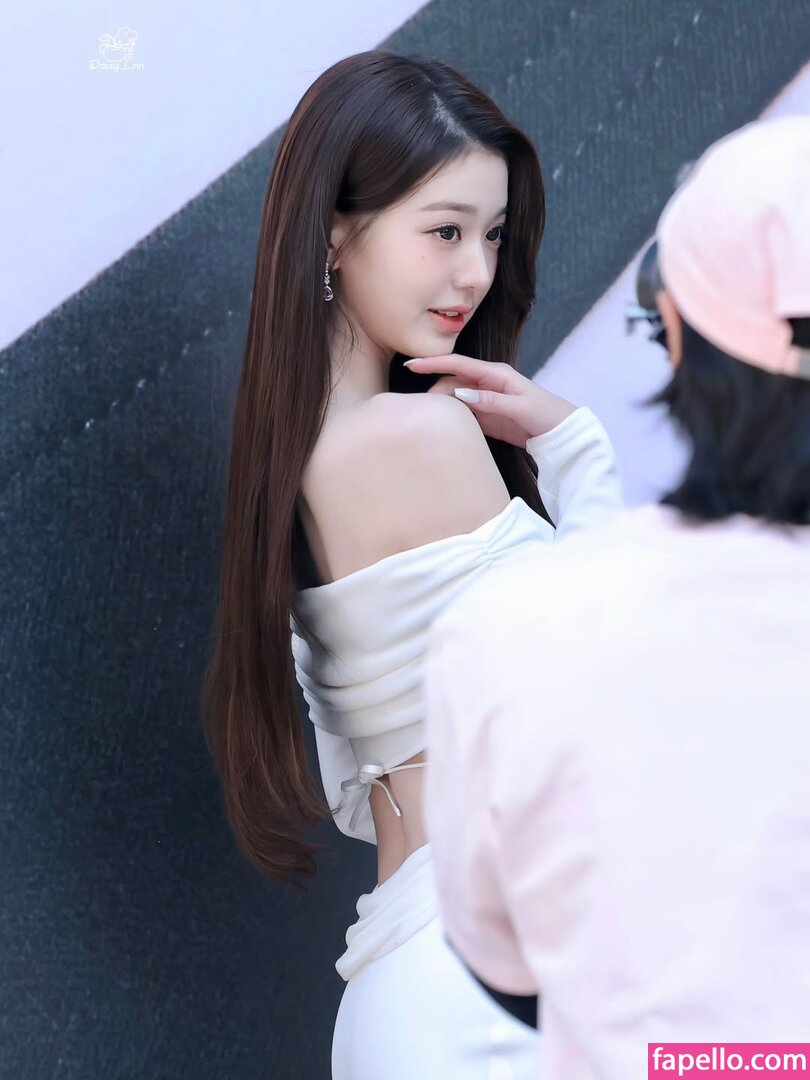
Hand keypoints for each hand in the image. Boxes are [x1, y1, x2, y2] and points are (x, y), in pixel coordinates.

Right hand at [403, 354, 576, 447]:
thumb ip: (492, 400)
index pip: (458, 364)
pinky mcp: (486, 416)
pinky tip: (442, 425)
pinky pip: (462, 413)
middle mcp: (487, 383)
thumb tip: (462, 393)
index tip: (411, 364)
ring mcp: (485, 399)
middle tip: (419, 407)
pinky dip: (451, 417)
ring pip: (455, 398)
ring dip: (442, 405)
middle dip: (434, 390)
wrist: (559, 432)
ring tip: (427, 417)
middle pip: (452, 381)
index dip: (434, 363)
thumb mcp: (520, 407)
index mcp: (496, 374)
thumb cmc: (545, 414)